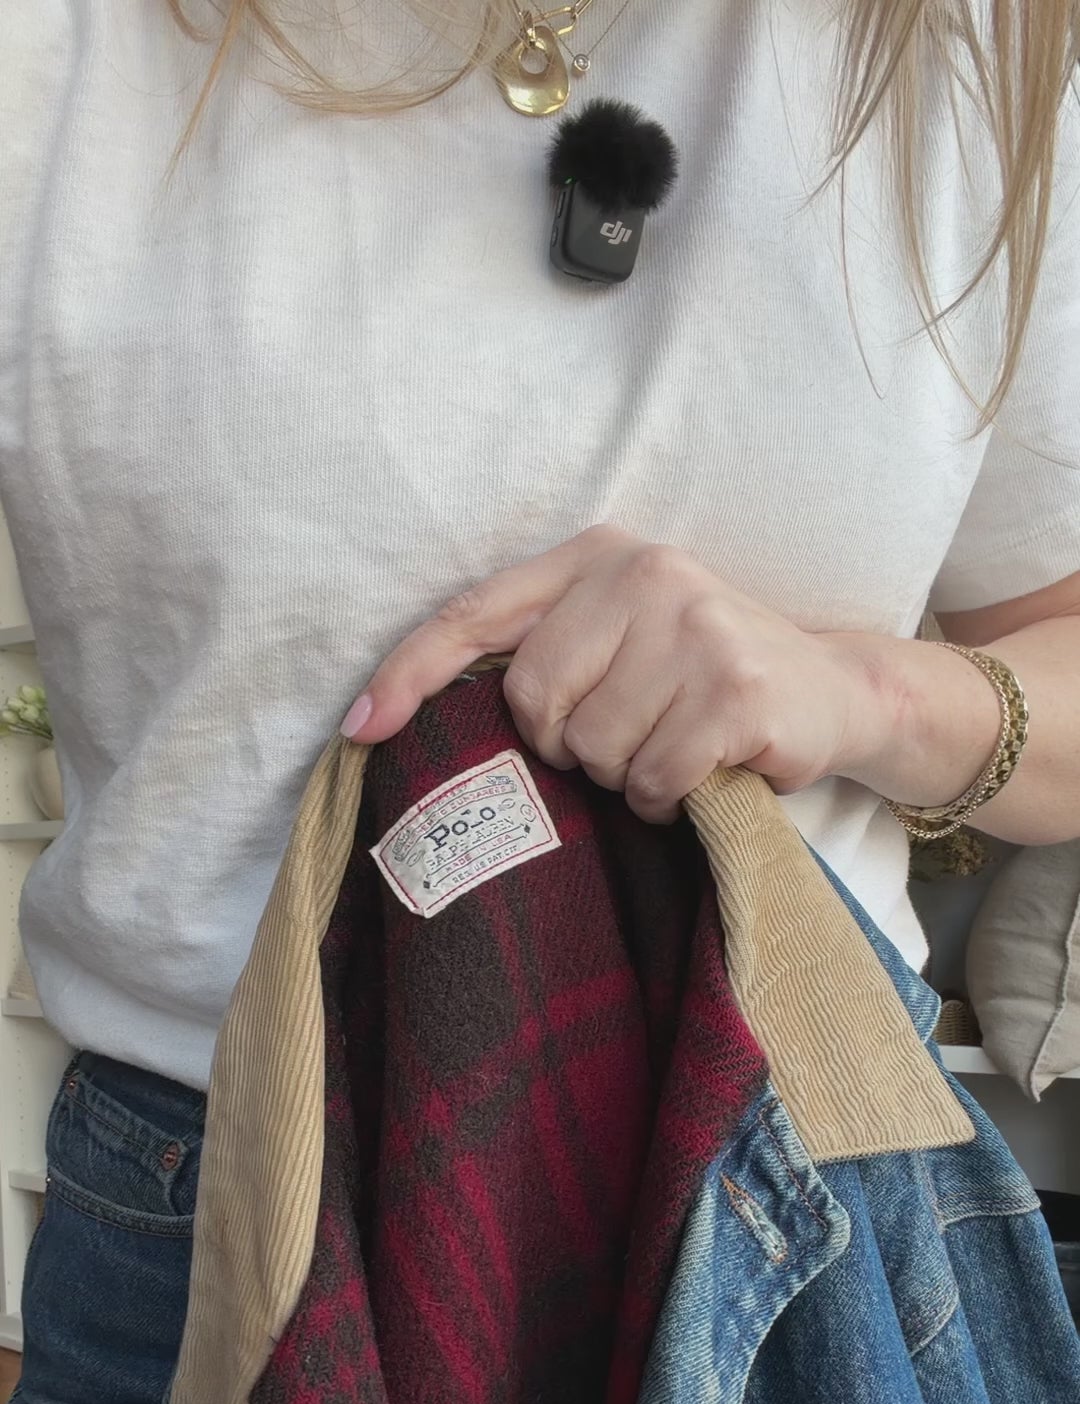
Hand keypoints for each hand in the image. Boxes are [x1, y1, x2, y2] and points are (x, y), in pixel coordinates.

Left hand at [341, 525, 882, 823]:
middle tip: (629, 735)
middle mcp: (646, 573)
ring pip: (596, 751)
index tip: (358, 727)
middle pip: (535, 702)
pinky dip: (669, 799)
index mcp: (599, 555)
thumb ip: (544, 650)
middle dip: (570, 745)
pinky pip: (654, 780)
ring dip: (628, 777)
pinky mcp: (736, 691)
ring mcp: (697, 628)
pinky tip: (704, 772)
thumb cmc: (704, 674)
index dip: (410, 673)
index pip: (477, 613)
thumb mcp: (624, 635)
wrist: (834, 690)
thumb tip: (414, 716)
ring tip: (675, 748)